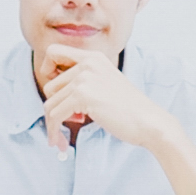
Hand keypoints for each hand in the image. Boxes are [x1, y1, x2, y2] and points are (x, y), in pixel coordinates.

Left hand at [33, 54, 195, 176]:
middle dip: (54, 108)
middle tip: (69, 122)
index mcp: (93, 57)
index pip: (53, 51)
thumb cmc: (128, 109)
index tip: (56, 92)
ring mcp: (84, 78)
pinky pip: (54, 115)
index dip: (47, 70)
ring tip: (64, 136)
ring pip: (49, 103)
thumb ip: (83, 81)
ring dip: (53, 124)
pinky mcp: (82, 95)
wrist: (148, 121)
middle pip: (49, 85)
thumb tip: (51, 93)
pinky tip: (61, 142)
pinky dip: (54, 131)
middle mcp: (87, 63)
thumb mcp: (105, 84)